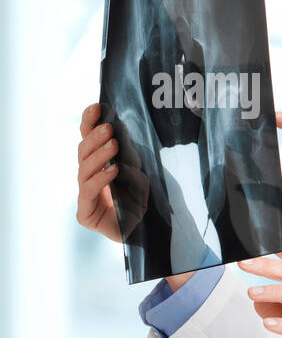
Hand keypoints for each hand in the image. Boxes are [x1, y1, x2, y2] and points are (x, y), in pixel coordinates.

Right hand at [76, 102, 148, 240]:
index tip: (96, 107)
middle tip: (109, 127)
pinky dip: (102, 178)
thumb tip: (123, 133)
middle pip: (83, 152)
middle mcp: (87, 178)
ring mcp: (84, 195)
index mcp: (96, 165)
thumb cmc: (139, 201)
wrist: (143, 231)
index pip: (88, 141)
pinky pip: (90, 190)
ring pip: (84, 169)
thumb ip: (130, 157)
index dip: (88, 123)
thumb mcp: (139, 174)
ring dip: (100, 155)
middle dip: (95, 138)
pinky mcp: (85, 213)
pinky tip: (113, 170)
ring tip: (113, 144)